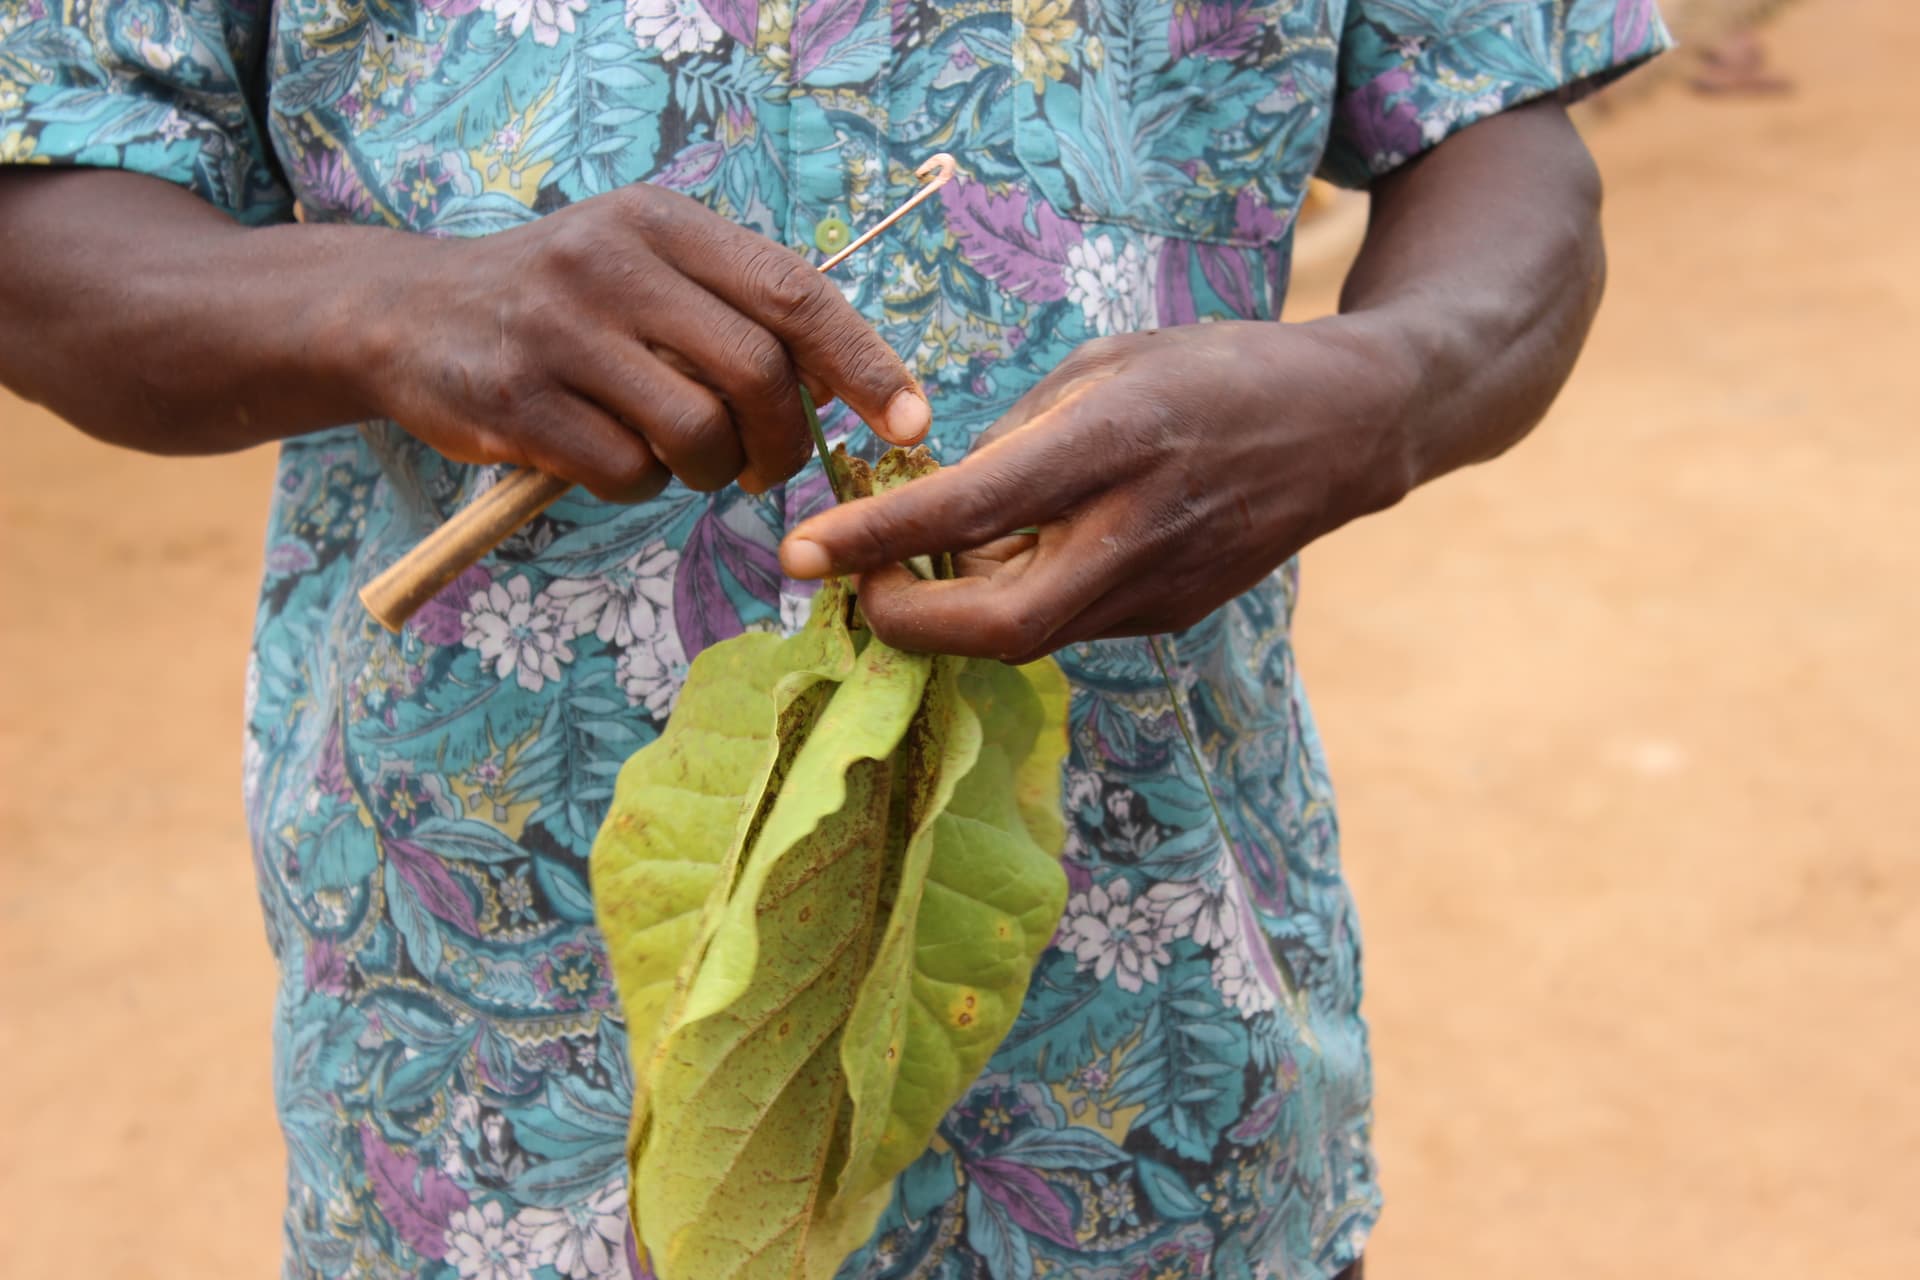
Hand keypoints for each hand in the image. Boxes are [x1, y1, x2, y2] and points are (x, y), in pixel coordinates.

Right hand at [351, 186, 928, 500]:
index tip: (912, 421)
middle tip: (767, 468)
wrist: (407, 314)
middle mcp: (612, 263)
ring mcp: (560, 331)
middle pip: (756, 372)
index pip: (795, 291)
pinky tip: (608, 459)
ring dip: (708, 471)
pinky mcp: (515, 399)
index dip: (865, 364)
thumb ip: (736, 308)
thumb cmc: (563, 306)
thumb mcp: (646, 268)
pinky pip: (624, 472)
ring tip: (681, 461)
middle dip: (783, 441)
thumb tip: (852, 384)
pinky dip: (637, 485)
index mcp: (662, 223)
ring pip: (695, 433)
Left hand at [777, 320, 1416, 660]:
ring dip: (954, 613)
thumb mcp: (1106, 365)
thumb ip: (1017, 434)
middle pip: (995, 629)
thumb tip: (936, 494)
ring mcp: (1161, 589)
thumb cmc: (1219, 370)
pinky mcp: (1171, 615)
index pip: (971, 509)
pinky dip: (1013, 602)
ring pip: (1025, 638)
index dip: (875, 541)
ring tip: (924, 561)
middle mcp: (1138, 531)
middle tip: (854, 584)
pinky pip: (1066, 624)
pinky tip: (1005, 560)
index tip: (799, 553)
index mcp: (1117, 442)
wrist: (1348, 428)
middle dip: (903, 621)